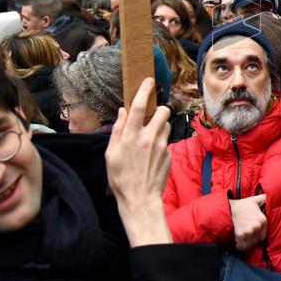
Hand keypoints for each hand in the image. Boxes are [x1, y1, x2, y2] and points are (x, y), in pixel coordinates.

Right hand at [106, 77, 173, 245]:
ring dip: (160, 126)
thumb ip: (118, 131)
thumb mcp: (111, 155)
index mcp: (131, 137)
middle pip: (162, 111)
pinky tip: (152, 156)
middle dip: (159, 109)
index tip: (148, 81)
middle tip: (152, 116)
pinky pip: (167, 141)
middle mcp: (148, 138)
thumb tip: (123, 112)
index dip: (143, 91)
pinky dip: (161, 143)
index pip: (138, 107)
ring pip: (167, 125)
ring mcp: (161, 146)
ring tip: (149, 139)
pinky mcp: (169, 155)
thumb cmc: (121, 179)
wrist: (140, 200)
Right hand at [229, 194, 267, 250]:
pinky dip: (240, 245)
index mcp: (263, 220)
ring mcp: (248, 231)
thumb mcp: (256, 200)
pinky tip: (239, 241)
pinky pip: (242, 246)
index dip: (258, 235)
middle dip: (252, 239)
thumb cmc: (243, 205)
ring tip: (243, 237)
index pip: (263, 236)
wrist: (229, 207)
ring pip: (250, 244)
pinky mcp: (240, 235)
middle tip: (247, 234)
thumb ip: (265, 198)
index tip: (254, 233)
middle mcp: (257, 226)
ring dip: (247, 243)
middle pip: (257, 240)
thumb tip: (271, 196)